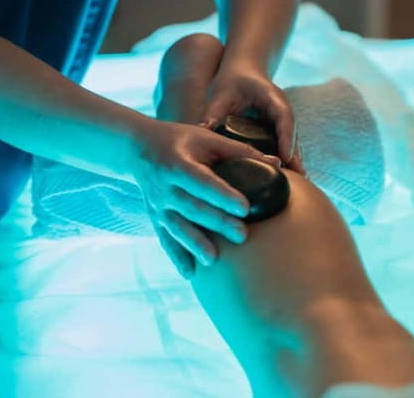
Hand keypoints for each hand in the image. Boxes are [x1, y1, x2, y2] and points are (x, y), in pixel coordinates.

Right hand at [132, 119, 280, 277]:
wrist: (137, 149)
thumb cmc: (180, 140)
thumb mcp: (206, 139)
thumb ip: (239, 152)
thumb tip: (276, 164)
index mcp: (178, 164)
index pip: (202, 182)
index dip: (222, 195)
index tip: (244, 207)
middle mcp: (164, 187)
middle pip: (192, 208)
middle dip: (216, 223)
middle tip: (242, 236)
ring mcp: (157, 206)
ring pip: (177, 228)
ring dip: (195, 244)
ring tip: (214, 260)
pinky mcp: (155, 218)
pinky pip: (166, 240)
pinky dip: (177, 257)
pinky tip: (190, 273)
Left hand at [199, 67, 303, 173]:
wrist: (242, 70)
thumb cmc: (231, 80)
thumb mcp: (221, 93)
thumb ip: (214, 112)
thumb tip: (203, 129)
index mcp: (272, 98)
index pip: (284, 118)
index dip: (287, 139)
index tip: (286, 158)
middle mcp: (282, 109)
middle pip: (293, 135)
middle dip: (295, 156)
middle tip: (299, 179)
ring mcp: (282, 119)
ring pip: (291, 142)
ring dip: (294, 160)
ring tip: (299, 183)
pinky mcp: (277, 127)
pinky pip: (285, 144)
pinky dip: (287, 159)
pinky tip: (287, 177)